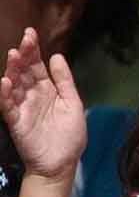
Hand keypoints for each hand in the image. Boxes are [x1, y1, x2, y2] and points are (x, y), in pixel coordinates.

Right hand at [0, 28, 85, 183]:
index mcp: (47, 90)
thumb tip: (57, 56)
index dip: (33, 50)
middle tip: (24, 41)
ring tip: (15, 56)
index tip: (31, 33)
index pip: (37, 66)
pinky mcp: (16, 121)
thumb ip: (65, 82)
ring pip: (13, 84)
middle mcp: (32, 95)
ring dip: (12, 70)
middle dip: (23, 55)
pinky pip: (7, 106)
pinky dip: (5, 94)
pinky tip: (5, 82)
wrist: (63, 163)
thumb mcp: (73, 104)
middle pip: (24, 71)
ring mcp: (22, 107)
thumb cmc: (69, 136)